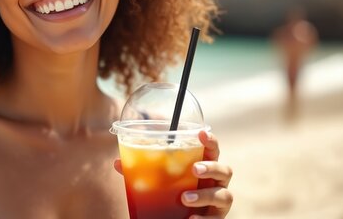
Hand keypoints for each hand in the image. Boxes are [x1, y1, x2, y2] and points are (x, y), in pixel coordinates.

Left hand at [113, 131, 233, 218]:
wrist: (181, 218)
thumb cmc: (173, 193)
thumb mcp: (159, 181)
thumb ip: (142, 171)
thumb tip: (117, 162)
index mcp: (203, 166)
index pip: (212, 150)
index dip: (210, 140)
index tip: (201, 132)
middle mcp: (215, 182)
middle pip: (224, 170)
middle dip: (211, 167)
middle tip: (194, 169)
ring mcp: (219, 201)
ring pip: (223, 195)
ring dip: (204, 195)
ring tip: (185, 198)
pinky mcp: (217, 218)